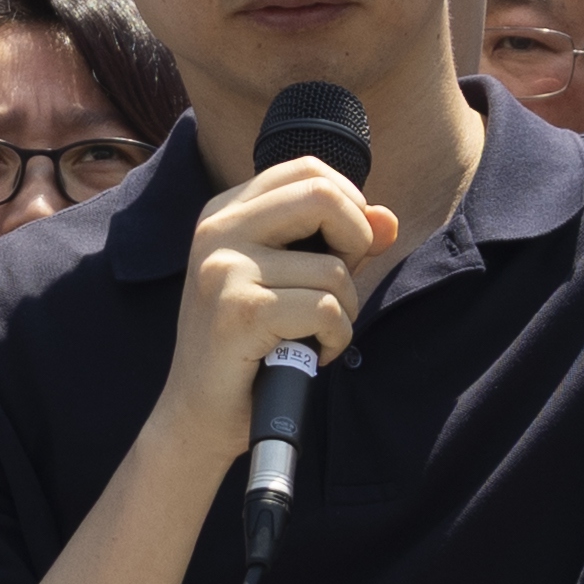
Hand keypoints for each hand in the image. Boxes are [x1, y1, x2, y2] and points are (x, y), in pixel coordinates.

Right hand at [164, 152, 376, 460]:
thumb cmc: (247, 348)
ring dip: (345, 311)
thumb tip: (386, 220)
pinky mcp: (240, 310)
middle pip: (322, 195)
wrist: (197, 414)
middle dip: (356, 243)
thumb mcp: (289, 283)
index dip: (348, 203)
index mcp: (224, 213)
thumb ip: (337, 245)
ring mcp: (225, 268)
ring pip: (334, 269)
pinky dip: (336, 338)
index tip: (344, 249)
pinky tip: (311, 355)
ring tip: (315, 335)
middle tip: (339, 288)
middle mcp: (218, 231)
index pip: (307, 168)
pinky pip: (326, 309)